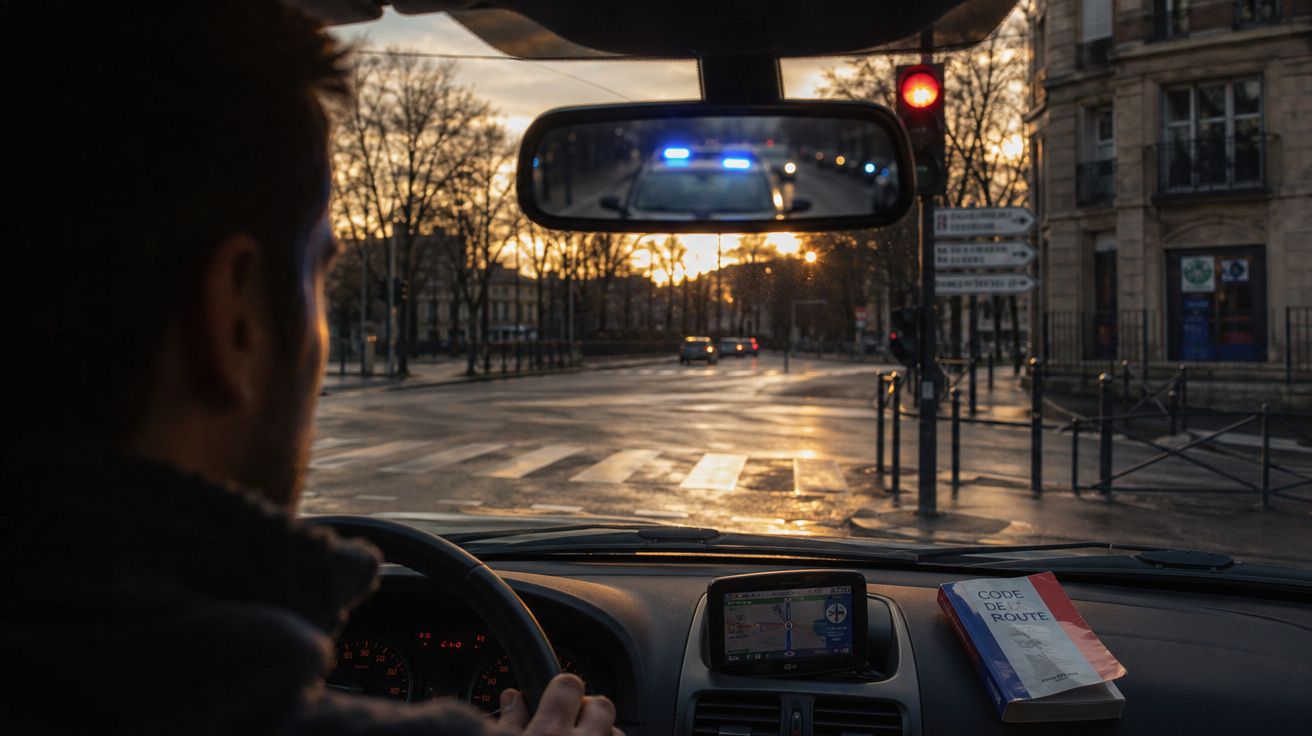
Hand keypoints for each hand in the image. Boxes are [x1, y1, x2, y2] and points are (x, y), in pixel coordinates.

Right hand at [496, 674, 620, 735]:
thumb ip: (510, 722)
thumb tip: (512, 697)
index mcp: (548, 735)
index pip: (569, 684)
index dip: (564, 685)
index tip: (558, 692)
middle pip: (603, 706)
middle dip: (589, 710)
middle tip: (569, 725)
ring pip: (616, 734)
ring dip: (602, 734)